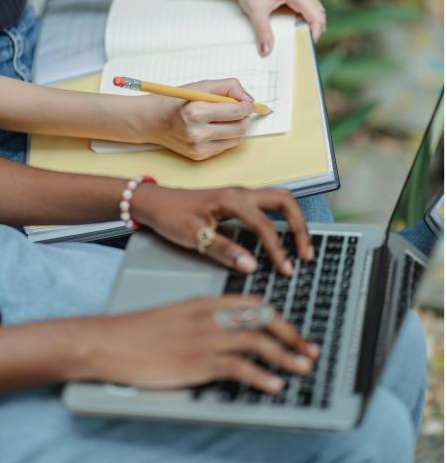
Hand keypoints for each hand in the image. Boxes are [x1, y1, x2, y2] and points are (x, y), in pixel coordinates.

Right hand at [83, 295, 318, 391]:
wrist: (109, 341)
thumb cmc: (138, 332)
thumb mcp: (176, 316)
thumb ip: (203, 320)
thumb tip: (227, 335)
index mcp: (205, 302)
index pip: (253, 304)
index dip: (278, 318)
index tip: (293, 332)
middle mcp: (209, 316)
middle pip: (262, 320)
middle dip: (291, 335)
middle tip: (309, 350)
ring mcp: (204, 339)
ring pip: (256, 343)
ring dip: (285, 356)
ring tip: (302, 368)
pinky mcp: (196, 363)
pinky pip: (238, 368)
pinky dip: (261, 377)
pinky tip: (273, 386)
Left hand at [131, 184, 312, 274]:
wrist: (154, 202)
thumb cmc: (170, 216)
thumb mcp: (193, 236)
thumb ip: (223, 250)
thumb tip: (251, 265)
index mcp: (231, 199)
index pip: (265, 225)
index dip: (278, 249)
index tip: (286, 269)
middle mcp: (241, 193)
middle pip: (285, 201)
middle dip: (301, 227)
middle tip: (307, 254)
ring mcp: (241, 195)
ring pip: (280, 200)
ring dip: (295, 221)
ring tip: (302, 248)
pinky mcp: (239, 201)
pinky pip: (269, 206)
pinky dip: (283, 220)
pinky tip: (284, 239)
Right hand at [136, 78, 254, 160]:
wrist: (151, 121)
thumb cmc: (175, 101)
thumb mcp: (200, 86)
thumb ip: (227, 87)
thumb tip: (249, 99)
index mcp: (196, 112)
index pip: (236, 111)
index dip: (247, 106)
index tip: (248, 103)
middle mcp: (197, 132)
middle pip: (239, 128)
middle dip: (245, 118)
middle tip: (241, 110)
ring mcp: (198, 147)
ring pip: (236, 140)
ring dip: (238, 128)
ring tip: (228, 118)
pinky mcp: (199, 156)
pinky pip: (225, 147)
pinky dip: (227, 136)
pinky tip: (217, 128)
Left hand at [230, 0, 326, 54]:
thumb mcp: (255, 11)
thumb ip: (262, 31)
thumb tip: (266, 51)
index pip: (316, 19)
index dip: (313, 36)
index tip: (303, 50)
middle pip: (319, 18)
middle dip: (311, 34)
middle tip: (298, 50)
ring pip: (316, 16)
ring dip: (308, 29)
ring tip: (295, 42)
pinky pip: (310, 13)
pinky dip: (304, 24)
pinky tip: (292, 32)